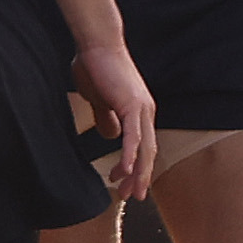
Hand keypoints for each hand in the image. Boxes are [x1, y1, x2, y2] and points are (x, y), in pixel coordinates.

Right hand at [69, 38, 160, 201]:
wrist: (96, 44)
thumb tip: (111, 136)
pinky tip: (127, 170)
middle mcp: (145, 112)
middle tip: (132, 197)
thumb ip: (106, 117)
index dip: (135, 167)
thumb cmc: (95, 67)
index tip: (124, 183)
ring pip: (144, 148)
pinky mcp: (131, 105)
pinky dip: (131, 154)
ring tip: (131, 191)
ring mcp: (141, 109)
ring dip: (138, 173)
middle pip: (147, 152)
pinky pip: (133, 135)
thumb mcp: (99, 99)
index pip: (142, 146)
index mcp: (138, 111)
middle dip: (140, 177)